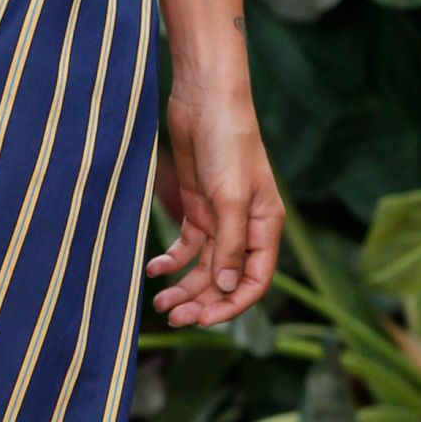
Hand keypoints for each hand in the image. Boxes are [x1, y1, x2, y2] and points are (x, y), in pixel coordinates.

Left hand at [146, 88, 282, 328]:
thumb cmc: (228, 143)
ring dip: (184, 287)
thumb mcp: (230, 198)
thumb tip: (226, 289)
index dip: (232, 305)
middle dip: (202, 301)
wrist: (204, 101)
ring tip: (160, 302)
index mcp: (265, 227)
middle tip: (174, 317)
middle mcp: (245, 228)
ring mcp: (220, 219)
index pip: (254, 280)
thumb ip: (229, 245)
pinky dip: (171, 260)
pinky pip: (187, 245)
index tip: (203, 320)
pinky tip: (154, 269)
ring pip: (204, 267)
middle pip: (225, 279)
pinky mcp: (197, 207)